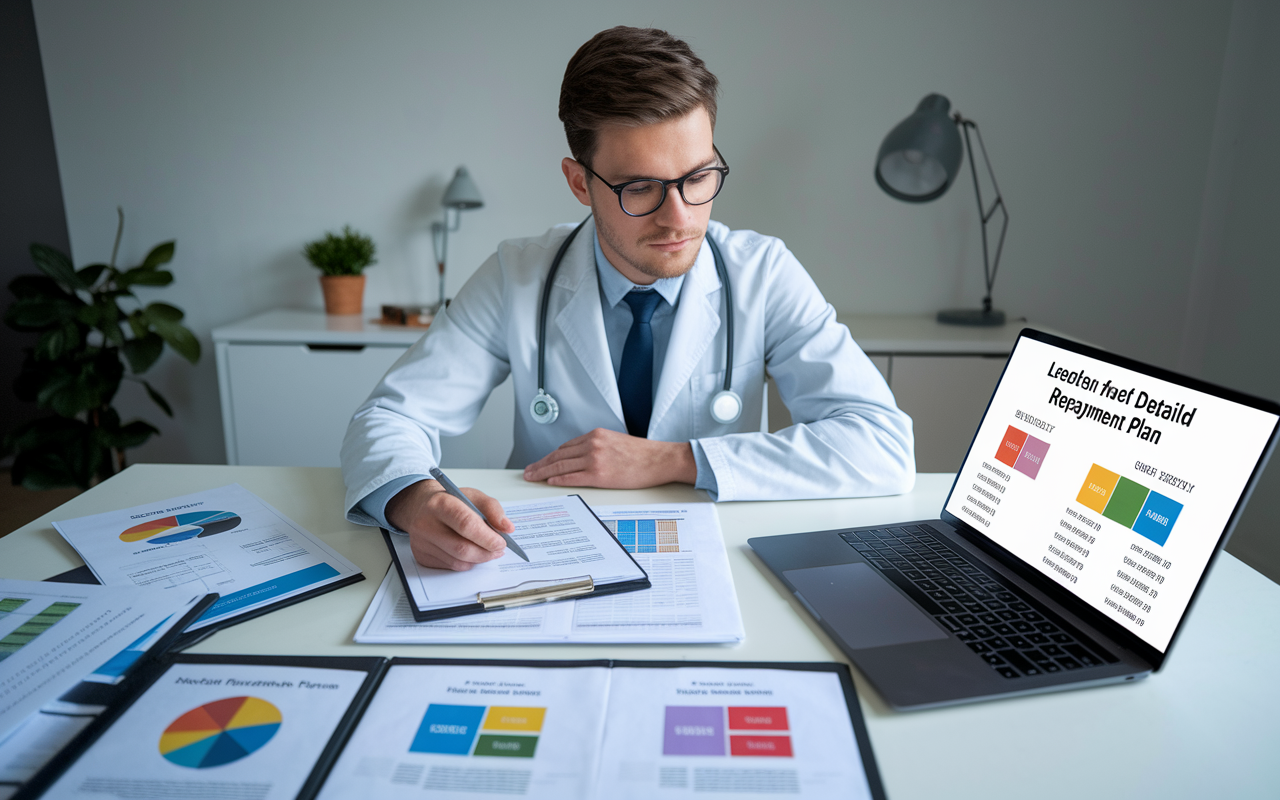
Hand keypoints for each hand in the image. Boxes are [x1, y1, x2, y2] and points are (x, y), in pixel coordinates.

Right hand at [385, 479, 514, 570]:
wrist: (420, 506)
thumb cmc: (450, 501)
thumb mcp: (473, 496)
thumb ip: (492, 509)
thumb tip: (507, 528)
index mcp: (440, 503)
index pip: (466, 524)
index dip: (487, 537)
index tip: (502, 542)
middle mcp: (425, 524)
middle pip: (462, 548)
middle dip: (486, 552)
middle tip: (499, 549)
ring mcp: (421, 542)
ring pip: (457, 561)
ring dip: (478, 559)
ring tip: (487, 550)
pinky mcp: (421, 556)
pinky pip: (451, 566)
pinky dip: (466, 563)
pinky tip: (470, 552)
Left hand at [523, 428, 696, 488]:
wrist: (659, 460)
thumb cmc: (643, 454)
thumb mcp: (616, 442)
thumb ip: (598, 447)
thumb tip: (584, 457)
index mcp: (596, 435)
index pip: (566, 446)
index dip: (551, 456)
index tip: (542, 461)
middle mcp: (592, 444)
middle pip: (558, 455)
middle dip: (541, 463)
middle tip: (528, 470)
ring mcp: (594, 459)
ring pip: (560, 466)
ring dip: (543, 471)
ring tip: (532, 477)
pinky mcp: (599, 475)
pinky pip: (572, 477)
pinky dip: (558, 479)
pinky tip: (549, 481)